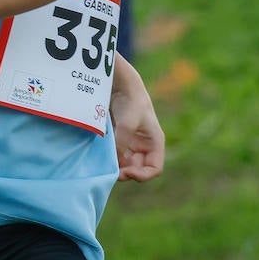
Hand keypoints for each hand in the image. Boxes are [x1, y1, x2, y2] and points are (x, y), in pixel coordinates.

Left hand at [111, 62, 164, 181]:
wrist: (120, 84)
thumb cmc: (130, 101)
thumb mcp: (127, 123)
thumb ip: (121, 144)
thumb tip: (114, 163)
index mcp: (154, 143)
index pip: (154, 168)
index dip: (142, 175)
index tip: (127, 172)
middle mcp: (145, 146)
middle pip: (139, 169)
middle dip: (127, 172)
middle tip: (113, 172)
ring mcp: (132, 143)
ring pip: (127, 164)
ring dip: (118, 167)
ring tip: (107, 166)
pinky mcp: (120, 139)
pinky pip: (117, 155)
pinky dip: (111, 159)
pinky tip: (103, 157)